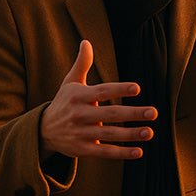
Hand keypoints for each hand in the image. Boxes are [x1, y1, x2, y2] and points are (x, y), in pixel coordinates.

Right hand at [40, 40, 155, 158]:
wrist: (42, 130)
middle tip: (153, 112)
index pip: (102, 91)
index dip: (119, 89)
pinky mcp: (82, 150)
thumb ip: (82, 63)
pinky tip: (138, 151)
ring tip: (150, 132)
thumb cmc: (64, 102)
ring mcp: (80, 133)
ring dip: (131, 134)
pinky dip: (121, 153)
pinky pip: (104, 152)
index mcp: (78, 96)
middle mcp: (79, 115)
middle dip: (132, 114)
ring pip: (109, 135)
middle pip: (110, 114)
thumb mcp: (70, 82)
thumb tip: (86, 41)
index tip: (137, 88)